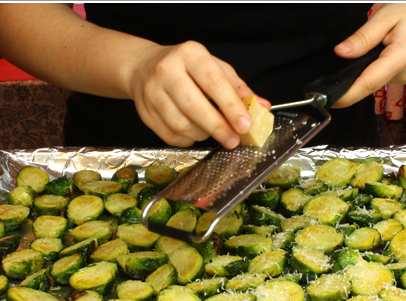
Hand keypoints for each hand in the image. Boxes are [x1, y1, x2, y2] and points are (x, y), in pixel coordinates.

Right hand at [127, 41, 270, 148]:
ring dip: (203, 134)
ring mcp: (152, 92)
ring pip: (181, 124)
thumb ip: (238, 88)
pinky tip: (194, 133)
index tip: (245, 124)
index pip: (213, 82)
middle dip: (218, 128)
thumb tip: (263, 107)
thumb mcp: (214, 68)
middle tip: (233, 140)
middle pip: (194, 106)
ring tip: (212, 132)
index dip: (231, 106)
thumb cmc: (186, 68)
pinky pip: (170, 135)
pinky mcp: (144, 112)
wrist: (143, 67)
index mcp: (190, 55)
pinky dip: (187, 140)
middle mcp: (168, 70)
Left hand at [332, 3, 405, 107]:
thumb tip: (341, 53)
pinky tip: (383, 51)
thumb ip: (362, 38)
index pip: (368, 83)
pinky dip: (376, 67)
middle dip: (354, 74)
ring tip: (378, 44)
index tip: (330, 100)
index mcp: (401, 58)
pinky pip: (382, 77)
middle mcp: (405, 74)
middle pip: (368, 84)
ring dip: (367, 68)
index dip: (346, 95)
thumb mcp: (386, 16)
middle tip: (352, 52)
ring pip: (374, 80)